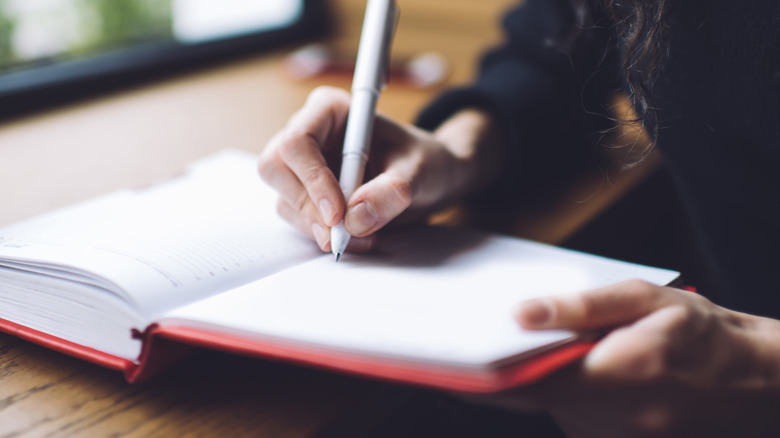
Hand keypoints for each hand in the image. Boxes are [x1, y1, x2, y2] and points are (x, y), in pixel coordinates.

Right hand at [258, 86, 502, 251]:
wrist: (428, 179)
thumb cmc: (424, 162)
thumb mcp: (420, 172)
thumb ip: (392, 191)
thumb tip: (355, 218)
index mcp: (330, 111)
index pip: (297, 141)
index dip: (312, 179)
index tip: (338, 214)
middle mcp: (309, 134)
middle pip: (275, 168)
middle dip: (308, 207)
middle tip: (342, 235)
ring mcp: (302, 166)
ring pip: (284, 198)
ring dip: (318, 227)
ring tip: (363, 238)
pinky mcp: (305, 194)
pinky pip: (297, 218)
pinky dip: (322, 234)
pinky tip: (356, 238)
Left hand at [491, 280, 779, 436]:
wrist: (753, 385)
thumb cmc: (703, 335)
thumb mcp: (647, 300)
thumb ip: (583, 307)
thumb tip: (522, 313)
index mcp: (618, 375)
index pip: (527, 382)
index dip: (479, 374)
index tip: (445, 360)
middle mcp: (611, 418)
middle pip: (530, 397)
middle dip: (500, 371)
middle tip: (478, 341)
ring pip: (547, 408)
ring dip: (536, 379)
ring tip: (549, 347)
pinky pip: (567, 417)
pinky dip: (558, 393)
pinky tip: (578, 370)